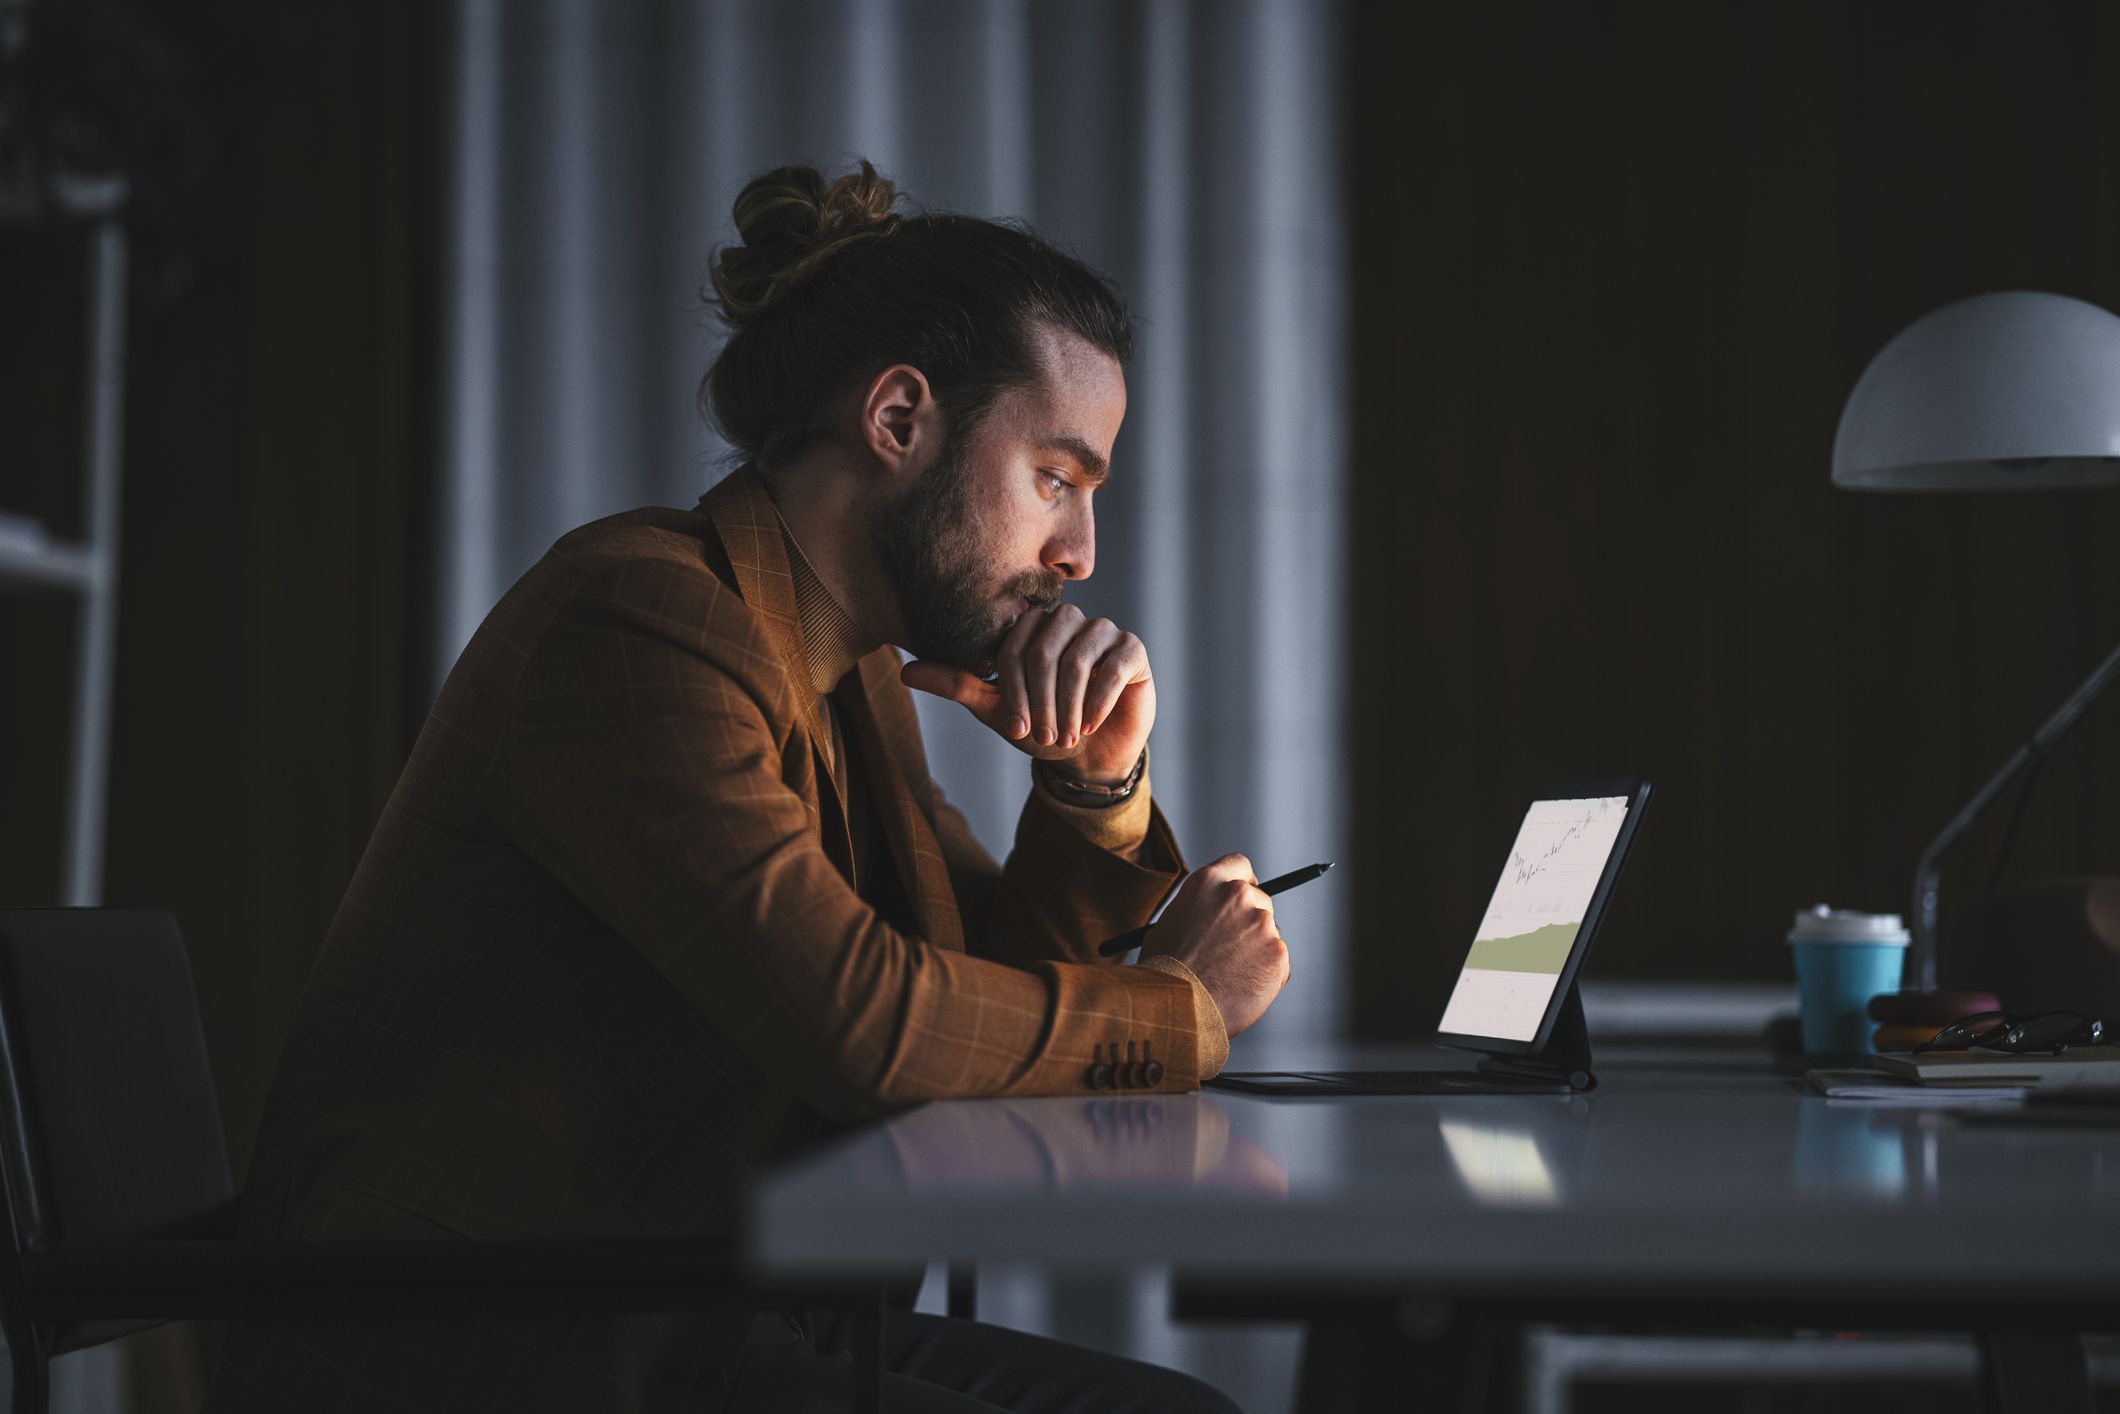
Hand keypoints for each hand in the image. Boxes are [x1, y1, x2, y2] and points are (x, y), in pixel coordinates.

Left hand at [900, 603, 1155, 782]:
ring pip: (1077, 659)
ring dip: (1067, 705)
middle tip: (1043, 736)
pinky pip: (1113, 666)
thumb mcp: (996, 709)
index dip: (1012, 691)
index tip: (1015, 729)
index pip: (1013, 647)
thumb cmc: (1041, 725)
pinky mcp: (1132, 650)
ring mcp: (1102, 631)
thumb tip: (905, 672)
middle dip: (1040, 700)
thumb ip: (957, 684)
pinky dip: (1098, 701)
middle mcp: (1067, 619)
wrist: (1091, 753)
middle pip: (1044, 650)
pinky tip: (1089, 724)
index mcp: (1031, 626)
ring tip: (1067, 735)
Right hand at [1137, 854, 1288, 1036]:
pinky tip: (1241, 988)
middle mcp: (1238, 895)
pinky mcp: (1278, 953)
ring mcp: (1262, 924)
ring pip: (1268, 934)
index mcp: (1208, 882)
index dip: (1242, 882)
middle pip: (1259, 899)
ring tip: (1228, 976)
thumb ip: (1198, 911)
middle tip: (1234, 947)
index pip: (1239, 865)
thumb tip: (1212, 916)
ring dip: (1256, 950)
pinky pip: (1277, 962)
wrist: (1176, 1007)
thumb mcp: (1169, 924)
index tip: (1243, 896)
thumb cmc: (1164, 971)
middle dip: (1250, 921)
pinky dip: (1265, 975)